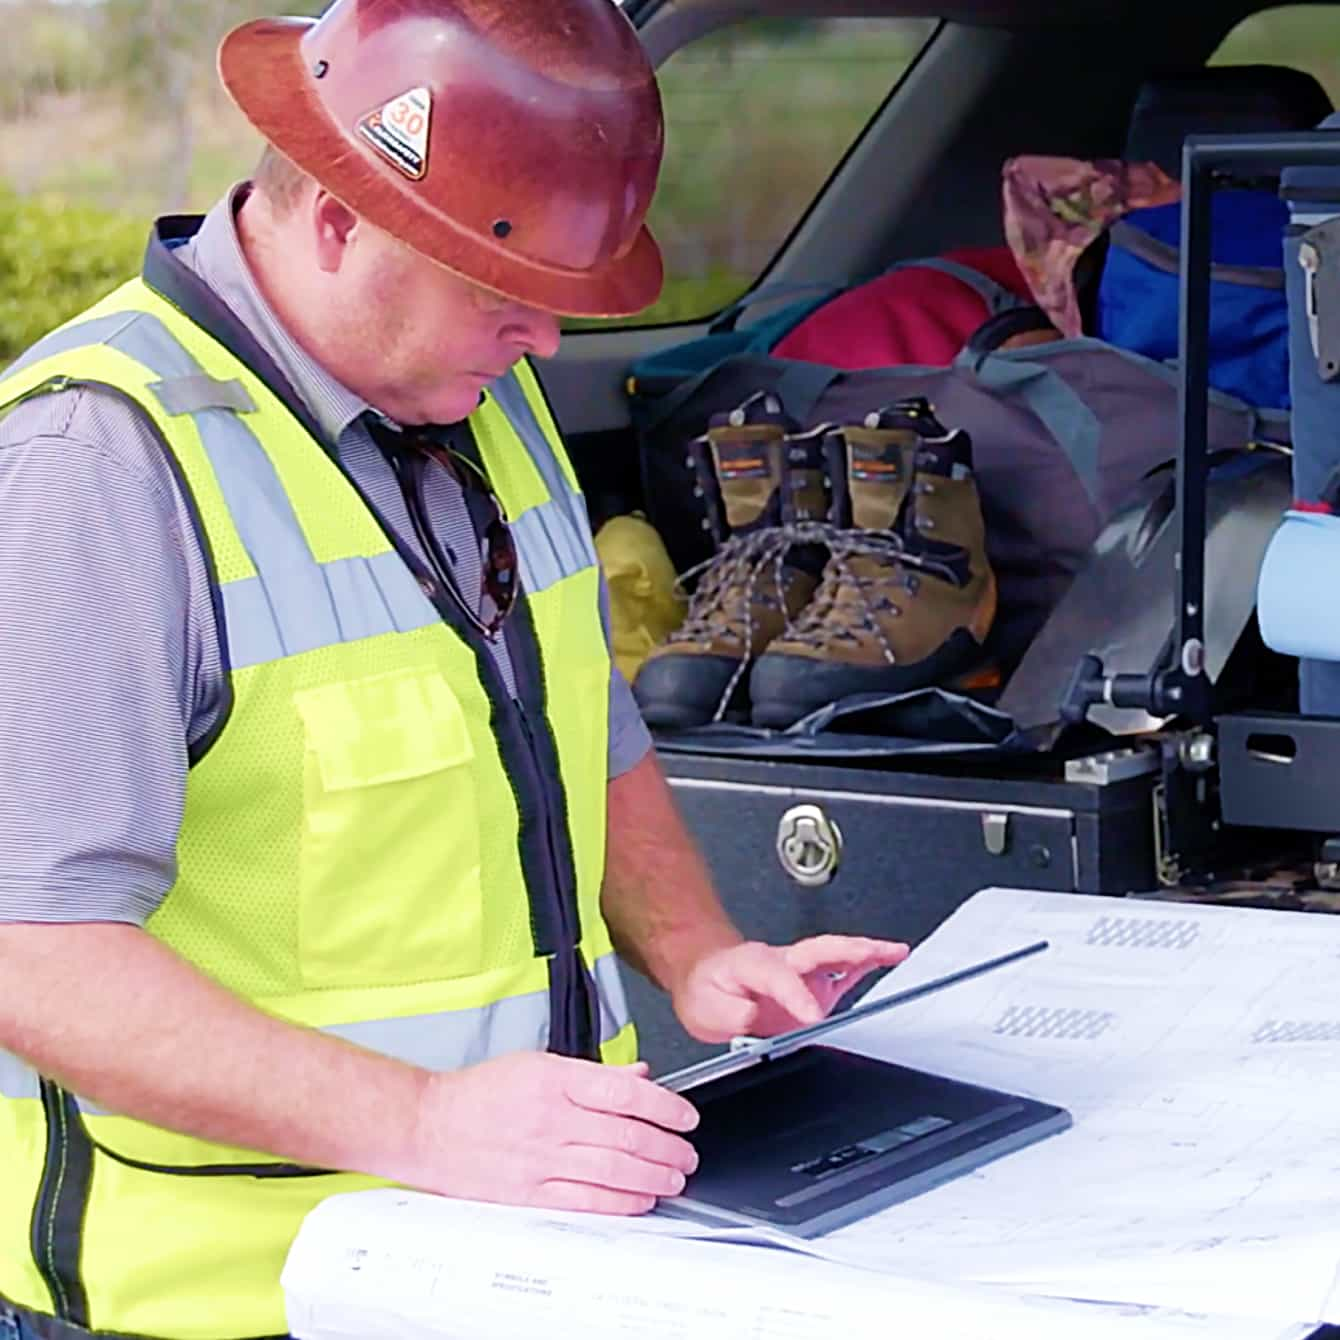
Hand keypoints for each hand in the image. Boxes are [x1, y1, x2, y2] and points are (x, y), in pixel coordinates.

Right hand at [406, 1052, 699, 1214]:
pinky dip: (620, 1202)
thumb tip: (640, 1077)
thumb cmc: (482, 1092)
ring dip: (653, 1177)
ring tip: (674, 1177)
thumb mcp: (540, 1063)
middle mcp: (552, 1118)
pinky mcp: (529, 1192)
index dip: (665, 1106)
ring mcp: (541, 1158)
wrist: (429, 1124)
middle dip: (667, 1148)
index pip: (625, 1093)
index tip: (686, 1116)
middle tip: (687, 1152)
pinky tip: (641, 1200)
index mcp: (557, 1079)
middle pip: (626, 1136)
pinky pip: (585, 1200)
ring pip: (612, 1170)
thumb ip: (594, 1073)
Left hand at [671, 935, 909, 1043]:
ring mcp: (798, 970)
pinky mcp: (809, 983)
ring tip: (896, 951)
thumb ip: (731, 1013)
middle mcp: (782, 961)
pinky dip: (865, 965)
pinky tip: (884, 964)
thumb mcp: (706, 1006)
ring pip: (835, 954)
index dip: (798, 997)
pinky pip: (840, 970)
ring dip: (867, 951)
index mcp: (755, 964)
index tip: (813, 1016)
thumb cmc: (706, 988)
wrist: (704, 977)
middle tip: (880, 952)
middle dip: (851, 950)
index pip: (782, 979)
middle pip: (820, 950)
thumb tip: (753, 1018)